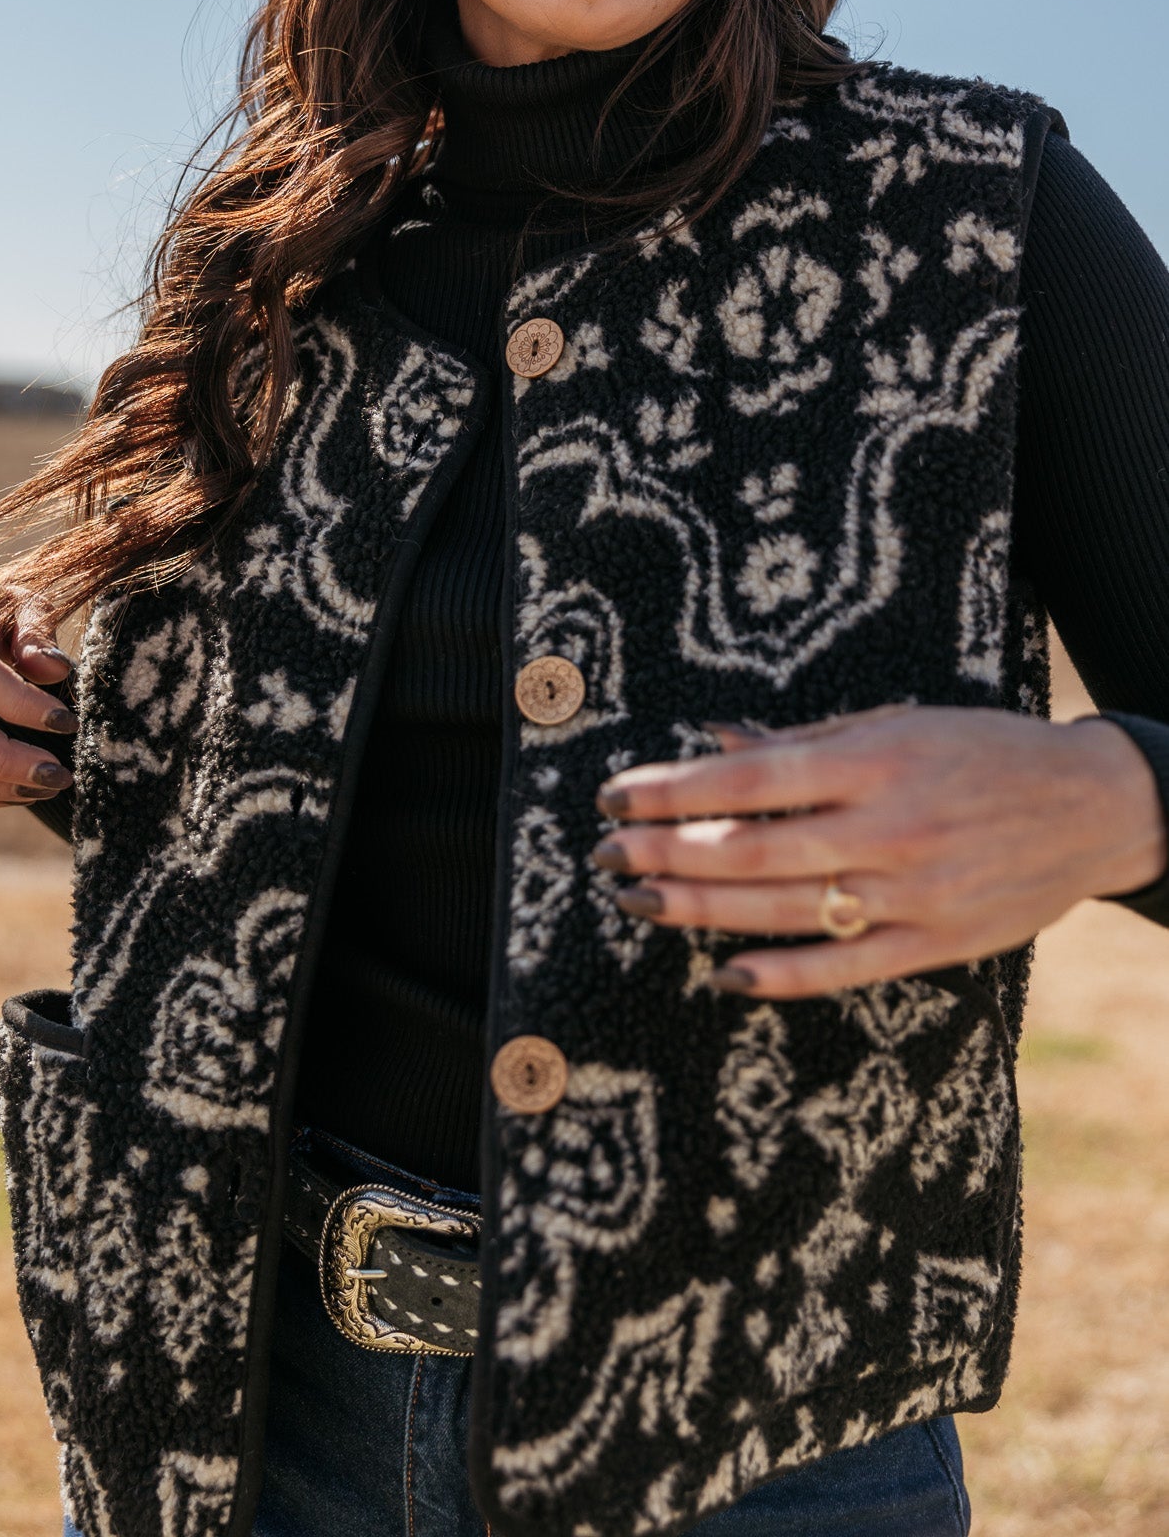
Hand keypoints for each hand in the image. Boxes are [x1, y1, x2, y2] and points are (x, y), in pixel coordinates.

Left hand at [592, 704, 1167, 998]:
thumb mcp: (897, 723)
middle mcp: (888, 828)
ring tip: (637, 902)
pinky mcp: (933, 945)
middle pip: (750, 850)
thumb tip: (714, 743)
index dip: (671, 791)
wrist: (1093, 807)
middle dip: (663, 854)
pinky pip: (841, 970)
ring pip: (781, 911)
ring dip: (697, 910)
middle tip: (605, 856)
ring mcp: (911, 894)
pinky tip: (722, 972)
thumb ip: (804, 743)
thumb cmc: (981, 751)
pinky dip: (778, 975)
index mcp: (876, 760)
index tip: (614, 795)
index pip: (747, 781)